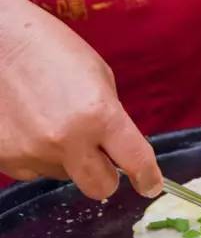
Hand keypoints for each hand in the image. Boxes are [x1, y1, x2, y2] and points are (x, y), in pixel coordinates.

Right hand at [0, 0, 162, 199]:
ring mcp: (32, 151)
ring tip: (53, 121)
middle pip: (101, 188)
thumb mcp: (99, 78)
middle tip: (101, 156)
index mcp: (99, 115)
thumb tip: (120, 151)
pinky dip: (40, 155)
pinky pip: (35, 169)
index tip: (150, 184)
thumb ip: (113, 119)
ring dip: (68, 159)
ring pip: (66, 176)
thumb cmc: (51, 49)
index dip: (148, 178)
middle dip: (106, 175)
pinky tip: (31, 125)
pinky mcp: (5, 157)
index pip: (136, 162)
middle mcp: (67, 140)